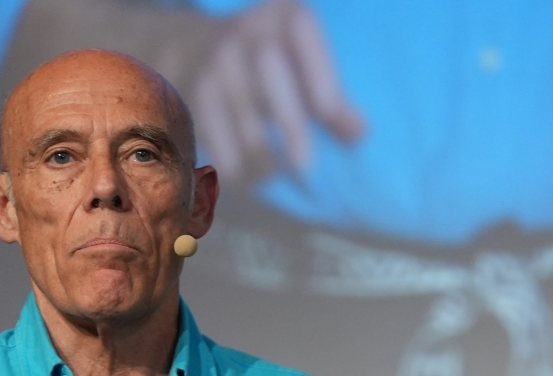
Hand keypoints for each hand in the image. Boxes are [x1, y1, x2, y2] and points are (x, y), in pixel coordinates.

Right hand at [192, 0, 364, 183]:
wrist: (192, 52)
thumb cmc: (266, 68)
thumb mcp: (299, 67)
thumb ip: (329, 98)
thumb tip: (360, 135)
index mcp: (285, 17)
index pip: (305, 38)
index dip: (326, 85)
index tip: (347, 133)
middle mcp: (248, 31)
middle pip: (270, 76)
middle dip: (292, 129)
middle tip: (307, 170)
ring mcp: (217, 62)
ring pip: (242, 117)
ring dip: (261, 160)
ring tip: (274, 179)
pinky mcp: (194, 96)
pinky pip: (214, 139)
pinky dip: (233, 166)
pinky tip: (246, 181)